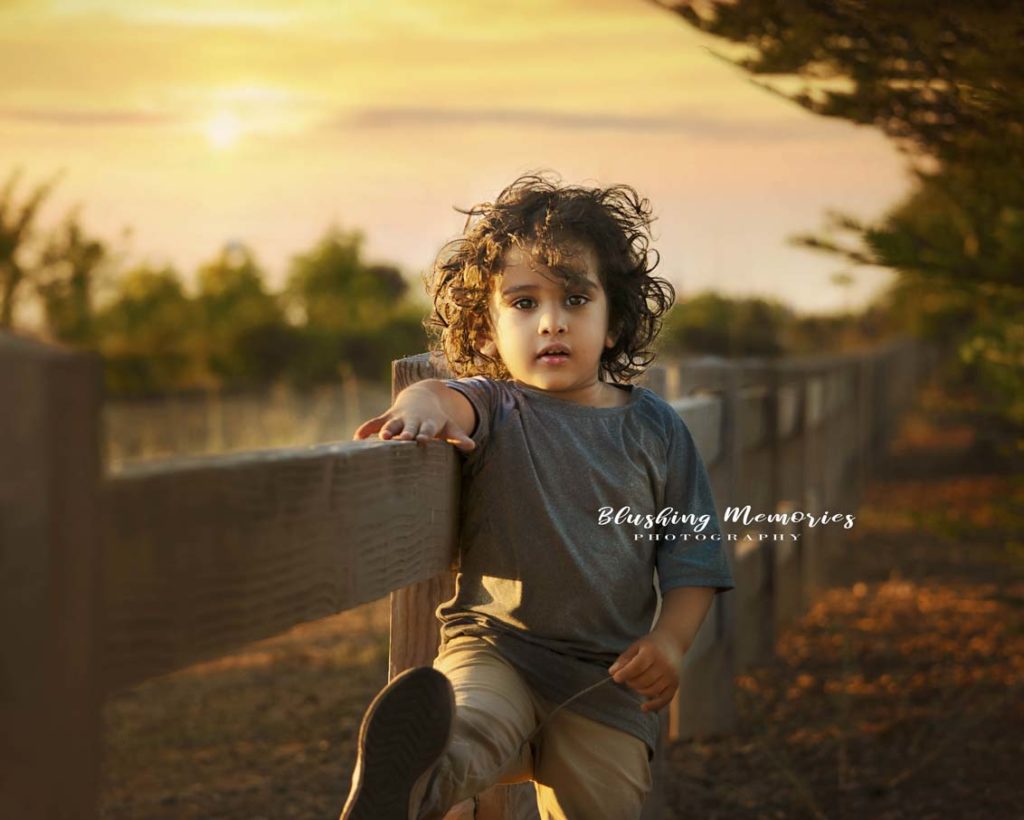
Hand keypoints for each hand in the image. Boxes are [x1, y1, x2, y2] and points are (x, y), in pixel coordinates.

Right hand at [352, 389, 475, 452]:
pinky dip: (366, 429)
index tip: (422, 440)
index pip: (427, 429)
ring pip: (391, 424)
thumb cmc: (437, 418)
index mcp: (428, 423)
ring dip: (386, 430)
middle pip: (409, 427)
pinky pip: (374, 422)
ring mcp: (399, 417)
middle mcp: (413, 420)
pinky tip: (357, 439)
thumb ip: (458, 437)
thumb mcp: (449, 426)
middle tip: (403, 440)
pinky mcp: (387, 416)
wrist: (423, 395)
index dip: (425, 434)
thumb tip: (472, 446)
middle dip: (406, 433)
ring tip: (382, 438)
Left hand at [608, 630, 683, 713]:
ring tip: (636, 681)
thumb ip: (624, 659)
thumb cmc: (651, 644)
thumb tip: (612, 672)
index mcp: (652, 652)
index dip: (624, 674)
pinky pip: (664, 700)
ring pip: (651, 691)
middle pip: (642, 681)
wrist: (673, 642)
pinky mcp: (675, 684)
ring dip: (639, 690)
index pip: (636, 667)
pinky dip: (653, 706)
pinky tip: (643, 707)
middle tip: (627, 677)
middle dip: (630, 681)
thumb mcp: (636, 646)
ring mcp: (671, 676)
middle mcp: (664, 665)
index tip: (616, 678)